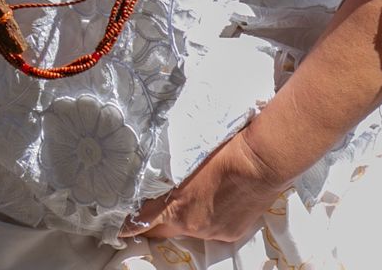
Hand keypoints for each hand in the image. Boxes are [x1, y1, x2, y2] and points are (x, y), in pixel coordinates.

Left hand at [121, 127, 286, 245]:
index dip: (128, 226)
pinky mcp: (233, 232)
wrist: (262, 158)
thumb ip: (169, 176)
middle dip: (157, 222)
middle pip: (164, 230)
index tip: (118, 226)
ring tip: (199, 194)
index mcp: (177, 208)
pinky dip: (213, 216)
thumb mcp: (187, 158)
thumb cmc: (225, 148)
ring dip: (189, 216)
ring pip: (192, 228)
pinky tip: (221, 197)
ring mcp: (214, 232)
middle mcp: (193, 226)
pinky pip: (215, 227)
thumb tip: (158, 181)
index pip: (142, 224)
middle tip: (152, 208)